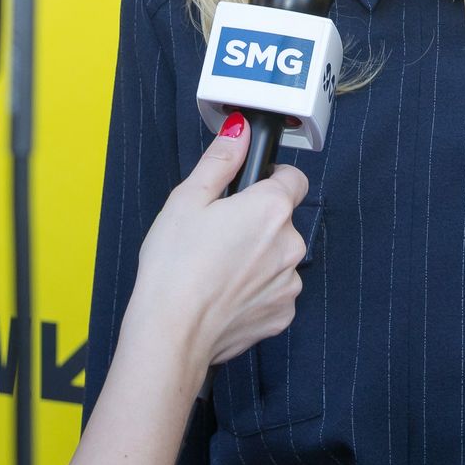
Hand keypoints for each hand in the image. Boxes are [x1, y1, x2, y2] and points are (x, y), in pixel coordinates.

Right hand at [127, 117, 308, 373]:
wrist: (171, 332)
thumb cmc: (174, 266)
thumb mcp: (187, 198)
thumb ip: (221, 160)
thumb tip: (239, 131)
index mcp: (270, 209)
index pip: (293, 178)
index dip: (270, 179)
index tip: (248, 190)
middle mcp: (290, 245)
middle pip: (283, 221)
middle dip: (257, 223)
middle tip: (218, 234)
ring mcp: (288, 283)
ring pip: (279, 258)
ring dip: (258, 258)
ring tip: (217, 268)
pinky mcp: (282, 315)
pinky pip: (275, 292)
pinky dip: (256, 291)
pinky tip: (225, 294)